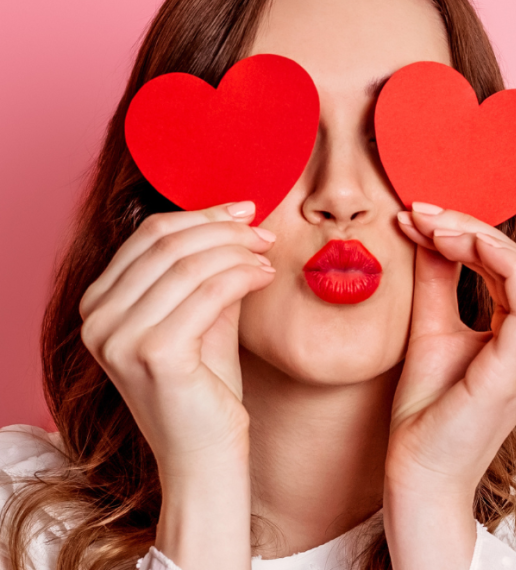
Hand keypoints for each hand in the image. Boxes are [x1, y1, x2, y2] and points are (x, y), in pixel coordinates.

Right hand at [78, 200, 275, 568]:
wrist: (205, 456)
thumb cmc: (206, 390)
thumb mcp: (201, 318)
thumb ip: (206, 273)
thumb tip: (237, 220)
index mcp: (97, 306)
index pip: (148, 236)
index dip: (202, 215)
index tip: (246, 209)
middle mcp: (96, 321)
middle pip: (167, 244)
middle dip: (223, 229)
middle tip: (264, 232)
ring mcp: (119, 339)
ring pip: (188, 264)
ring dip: (237, 250)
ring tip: (268, 255)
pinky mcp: (153, 354)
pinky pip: (208, 292)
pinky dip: (242, 275)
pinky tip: (265, 276)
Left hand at [384, 203, 515, 569]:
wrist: (418, 474)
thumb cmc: (427, 413)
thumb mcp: (431, 329)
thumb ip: (438, 281)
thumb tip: (426, 230)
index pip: (511, 269)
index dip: (468, 234)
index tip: (417, 216)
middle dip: (470, 228)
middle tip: (419, 212)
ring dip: (477, 238)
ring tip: (429, 225)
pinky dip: (494, 260)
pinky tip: (453, 243)